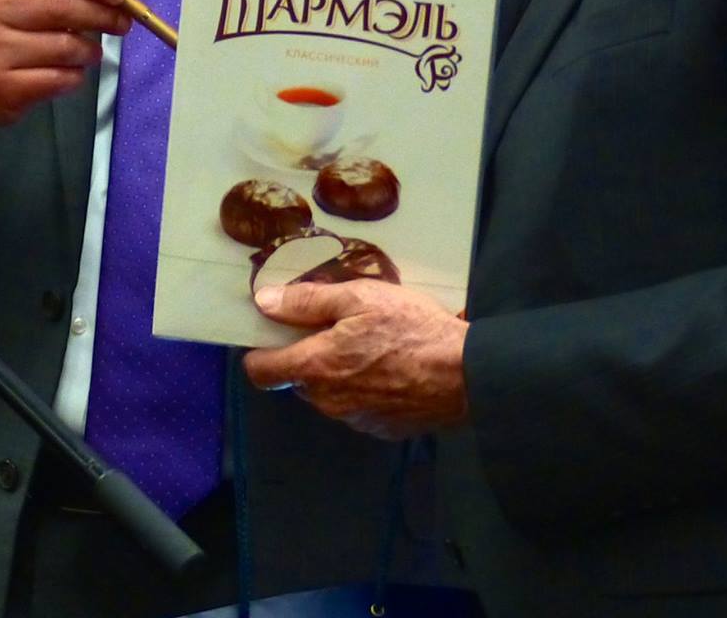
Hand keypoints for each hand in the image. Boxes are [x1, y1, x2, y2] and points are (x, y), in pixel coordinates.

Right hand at [0, 0, 132, 143]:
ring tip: (91, 51)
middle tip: (122, 23)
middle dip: (103, 15)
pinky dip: (75, 76)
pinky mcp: (2, 86)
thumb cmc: (5, 25)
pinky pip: (59, 79)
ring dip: (90, 50)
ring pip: (65, 47)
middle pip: (61, 6)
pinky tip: (70, 71)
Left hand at [242, 279, 470, 439]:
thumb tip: (263, 302)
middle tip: (337, 327)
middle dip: (308, 355)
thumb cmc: (411, 330)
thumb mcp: (359, 298)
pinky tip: (390, 368)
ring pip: (328, 393)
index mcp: (315, 368)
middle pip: (298, 379)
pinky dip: (363, 389)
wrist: (467, 376)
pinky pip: (357, 406)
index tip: (273, 333)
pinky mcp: (380, 429)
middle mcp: (328, 401)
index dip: (260, 352)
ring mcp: (354, 419)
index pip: (261, 372)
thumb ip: (307, 302)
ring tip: (370, 344)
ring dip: (337, 372)